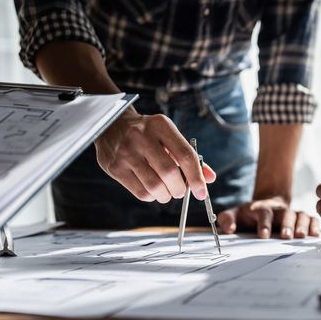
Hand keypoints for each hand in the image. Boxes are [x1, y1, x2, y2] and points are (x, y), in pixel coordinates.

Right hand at [94, 109, 215, 202]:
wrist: (112, 124)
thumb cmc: (147, 133)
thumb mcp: (169, 136)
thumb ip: (189, 156)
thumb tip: (209, 178)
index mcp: (160, 125)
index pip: (185, 155)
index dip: (196, 177)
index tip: (201, 192)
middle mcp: (141, 137)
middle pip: (170, 173)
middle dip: (180, 188)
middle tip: (181, 191)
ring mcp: (126, 152)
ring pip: (155, 186)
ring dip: (166, 195)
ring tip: (167, 191)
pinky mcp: (114, 167)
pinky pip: (140, 192)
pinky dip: (152, 196)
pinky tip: (153, 189)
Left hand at [217, 196, 319, 238]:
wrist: (266, 207)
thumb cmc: (248, 216)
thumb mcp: (235, 215)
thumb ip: (227, 220)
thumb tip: (229, 228)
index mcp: (261, 209)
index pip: (263, 213)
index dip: (264, 223)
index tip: (263, 236)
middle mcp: (278, 210)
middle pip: (285, 214)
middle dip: (287, 224)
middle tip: (287, 235)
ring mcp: (291, 213)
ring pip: (300, 215)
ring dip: (302, 225)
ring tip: (301, 236)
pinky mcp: (302, 218)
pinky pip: (311, 219)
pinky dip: (314, 225)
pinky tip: (316, 235)